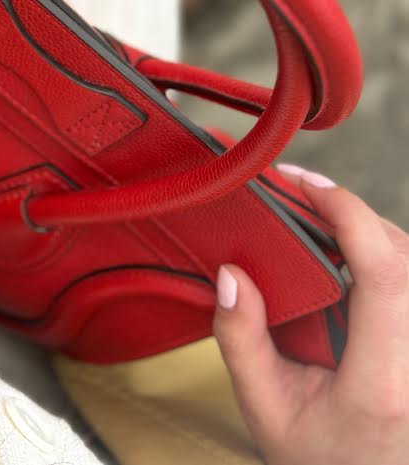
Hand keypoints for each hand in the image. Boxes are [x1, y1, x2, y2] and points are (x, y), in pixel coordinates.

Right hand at [214, 165, 408, 464]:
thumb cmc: (322, 459)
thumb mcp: (265, 408)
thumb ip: (242, 341)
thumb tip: (230, 273)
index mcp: (382, 382)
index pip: (385, 273)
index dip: (350, 214)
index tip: (305, 183)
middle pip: (404, 255)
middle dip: (352, 214)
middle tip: (298, 195)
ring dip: (370, 234)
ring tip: (317, 221)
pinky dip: (383, 259)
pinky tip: (347, 259)